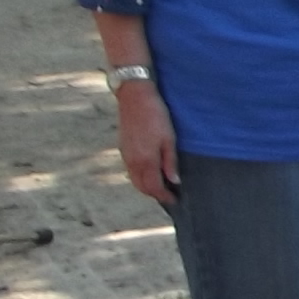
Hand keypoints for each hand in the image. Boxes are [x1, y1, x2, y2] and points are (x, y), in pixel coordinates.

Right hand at [114, 83, 177, 202]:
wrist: (135, 98)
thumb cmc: (156, 116)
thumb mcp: (169, 139)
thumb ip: (170, 162)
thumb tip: (174, 181)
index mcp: (146, 160)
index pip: (154, 187)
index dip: (165, 196)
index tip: (175, 200)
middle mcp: (133, 161)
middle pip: (142, 187)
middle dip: (155, 194)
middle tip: (169, 196)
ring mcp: (126, 155)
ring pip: (135, 180)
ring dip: (146, 187)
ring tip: (161, 186)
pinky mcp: (123, 149)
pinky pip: (130, 170)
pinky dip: (140, 177)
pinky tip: (149, 173)